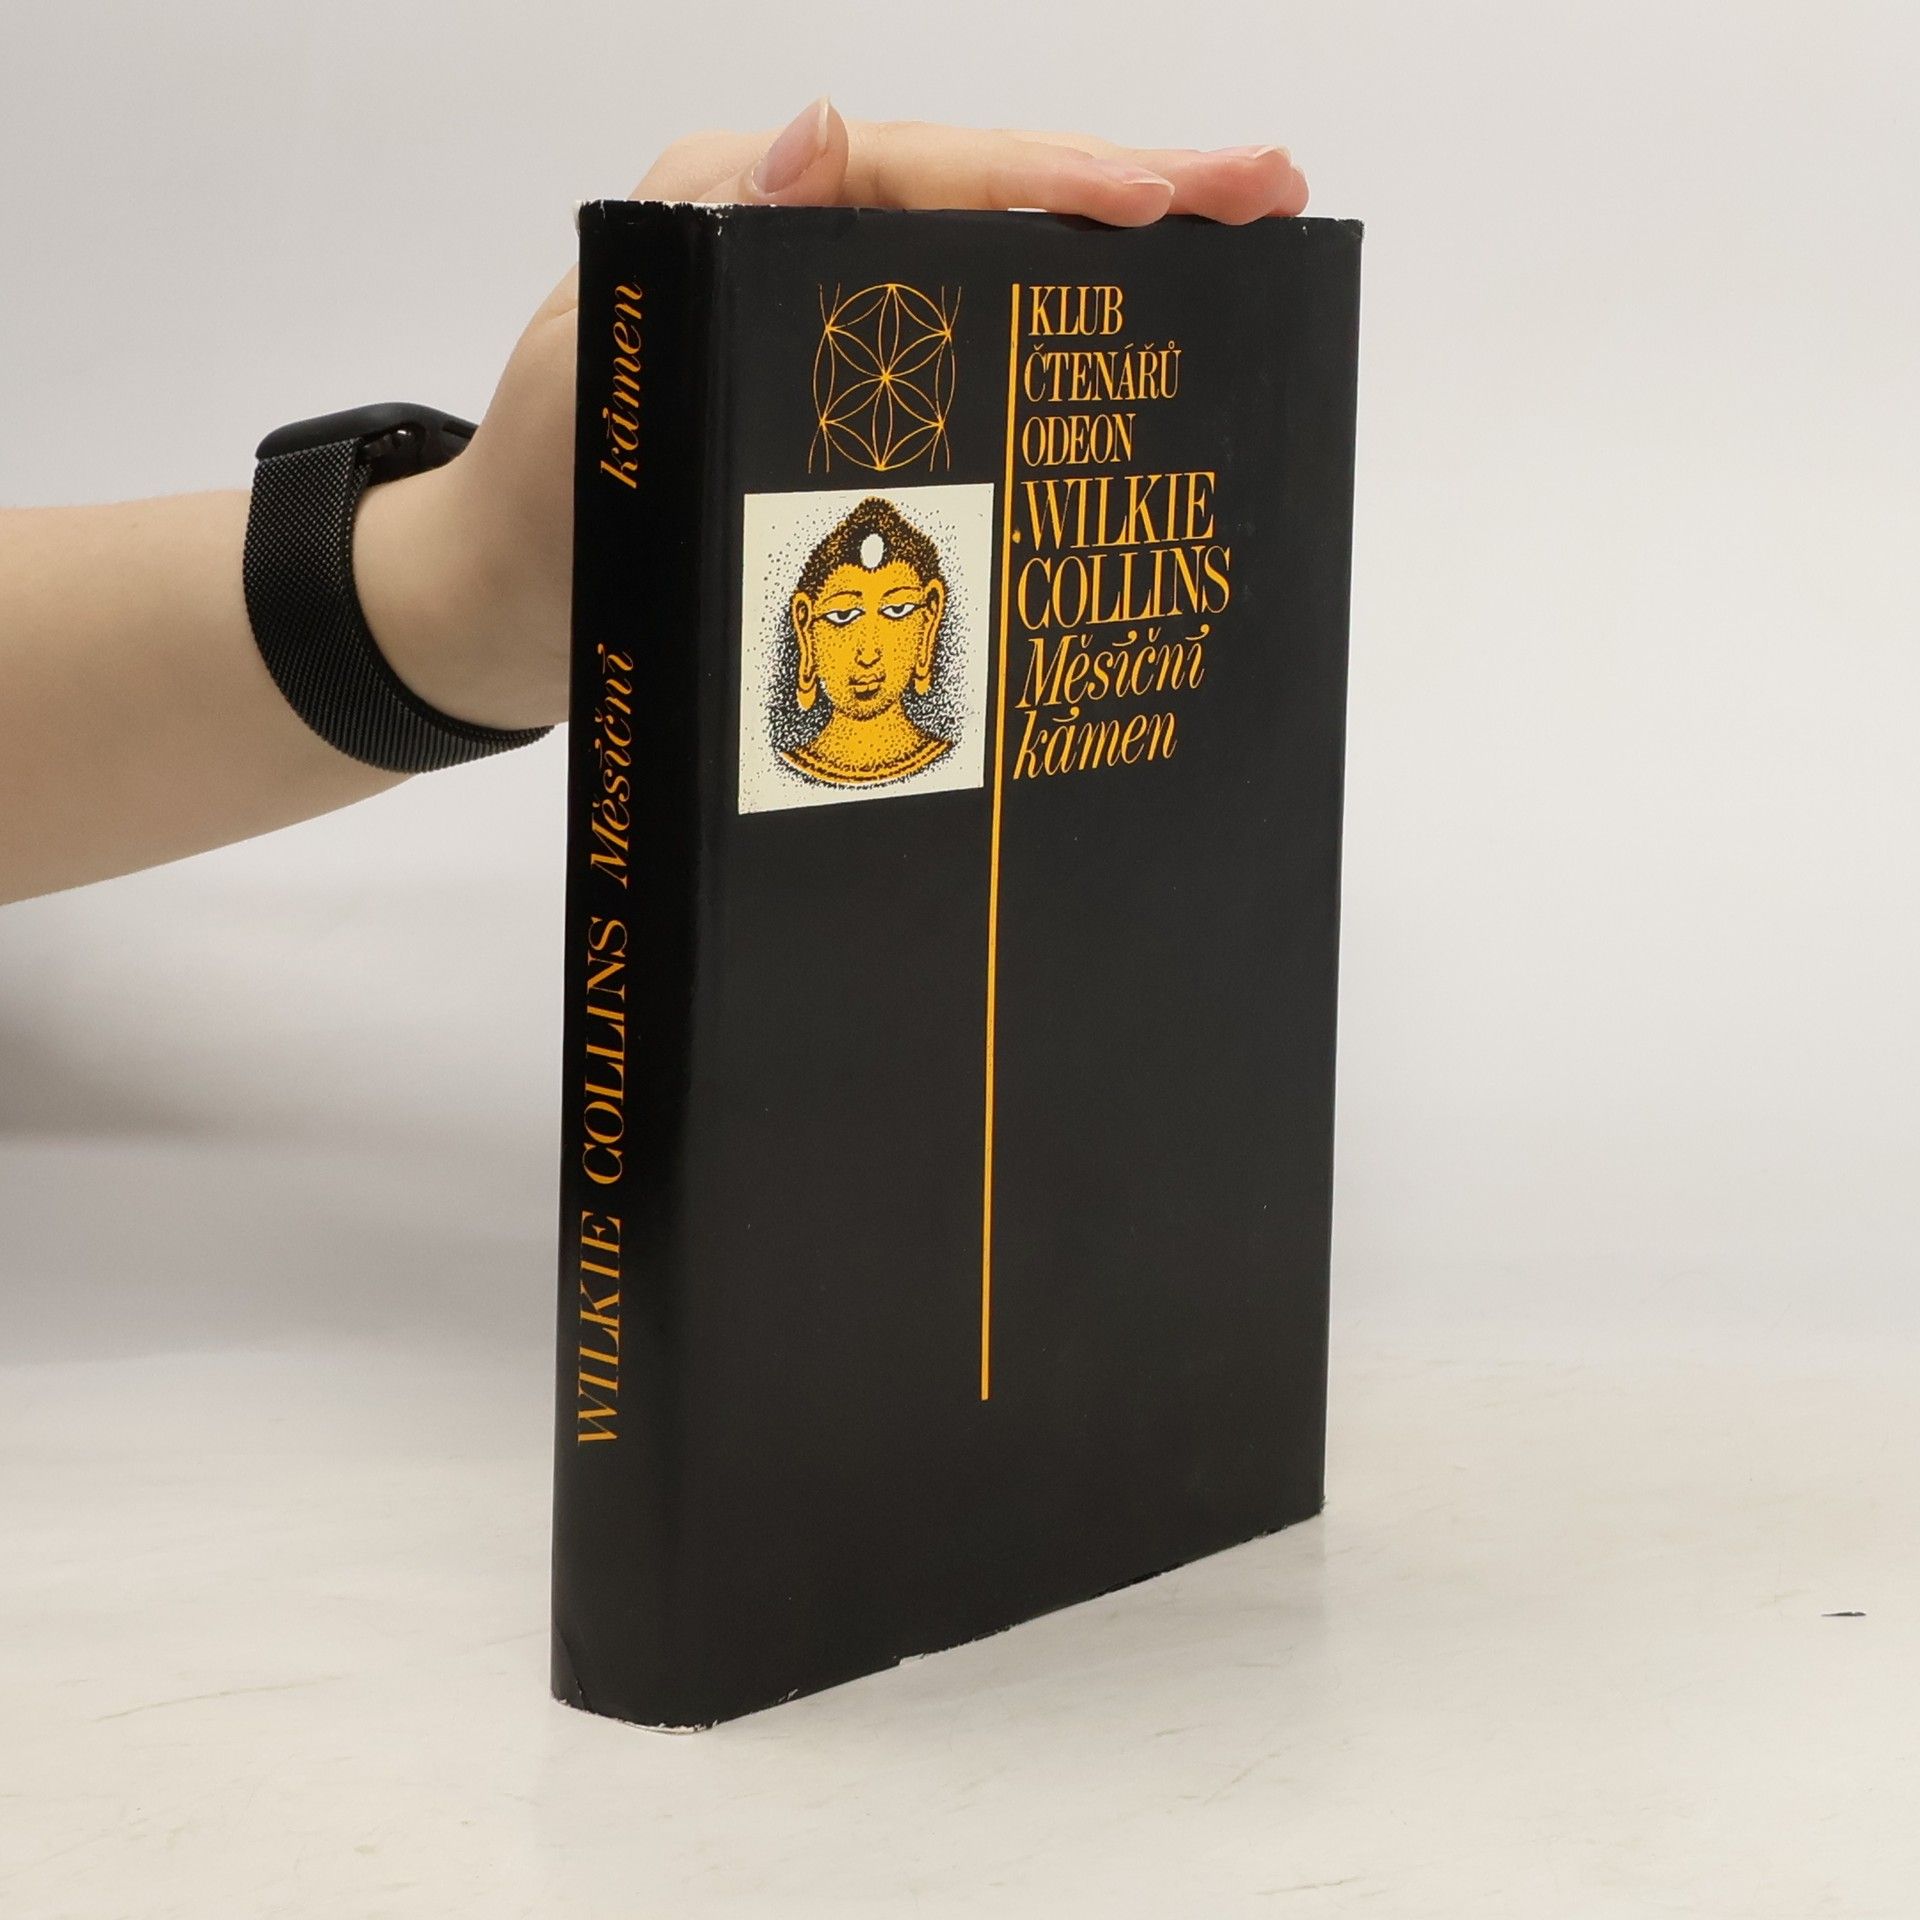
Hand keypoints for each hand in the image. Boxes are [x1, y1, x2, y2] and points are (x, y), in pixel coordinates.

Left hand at [354, 101, 1308, 733]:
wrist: (507, 611)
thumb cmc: (542, 503)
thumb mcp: (600, 371)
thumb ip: (699, 257)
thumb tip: (822, 130)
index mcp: (734, 211)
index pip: (923, 172)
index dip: (1055, 182)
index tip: (1176, 199)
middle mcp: (794, 252)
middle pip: (984, 203)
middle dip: (1129, 197)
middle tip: (1268, 192)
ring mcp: (827, 329)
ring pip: (991, 274)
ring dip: (1111, 268)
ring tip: (1235, 254)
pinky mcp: (843, 403)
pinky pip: (967, 356)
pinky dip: (1051, 354)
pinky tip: (1132, 368)